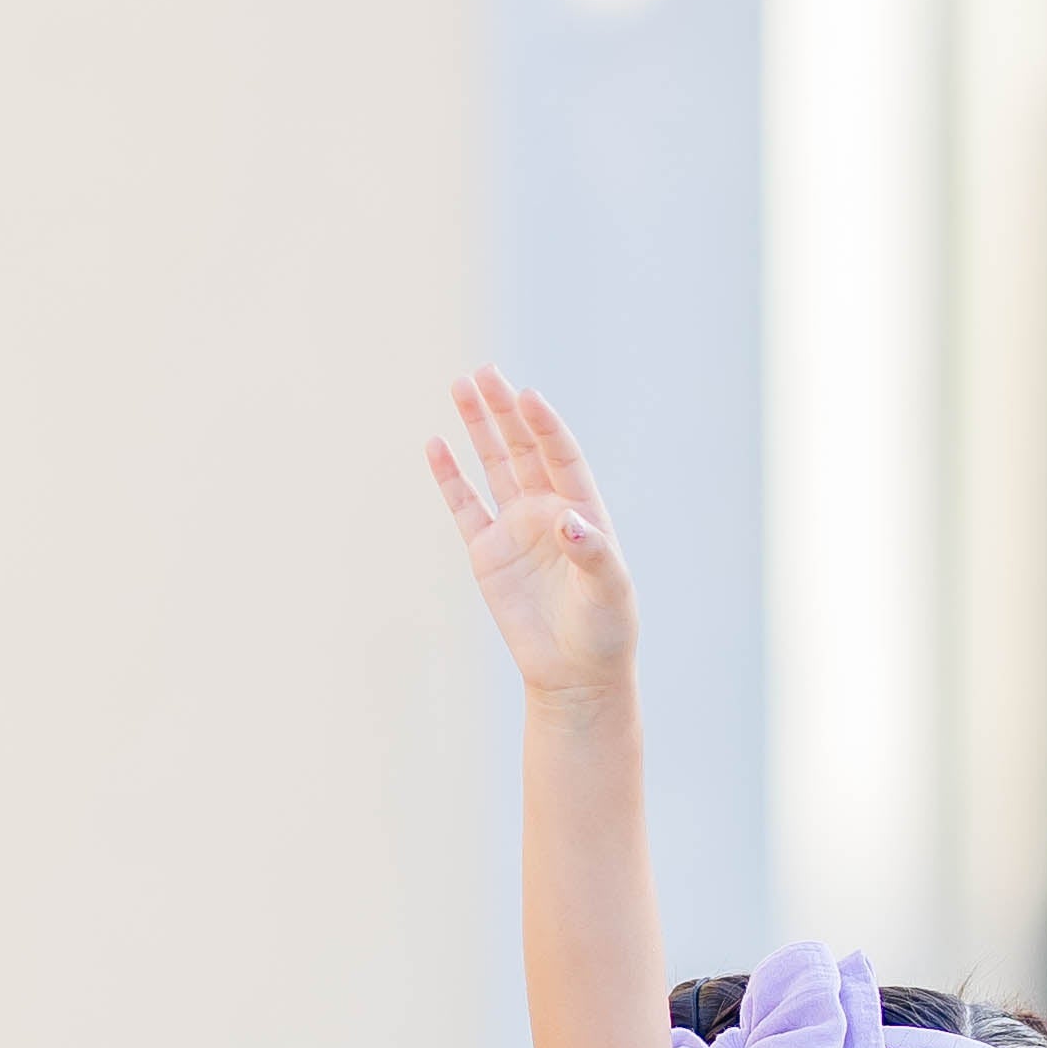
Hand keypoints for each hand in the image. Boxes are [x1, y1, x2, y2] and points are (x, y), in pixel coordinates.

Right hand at [427, 370, 639, 700]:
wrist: (575, 675)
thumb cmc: (604, 633)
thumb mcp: (610, 592)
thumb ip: (594, 554)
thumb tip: (568, 522)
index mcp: (582, 511)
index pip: (561, 455)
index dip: (545, 425)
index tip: (527, 396)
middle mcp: (547, 510)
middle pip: (523, 447)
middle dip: (504, 410)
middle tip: (485, 372)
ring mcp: (515, 528)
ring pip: (493, 465)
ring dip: (478, 427)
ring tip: (461, 386)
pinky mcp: (487, 553)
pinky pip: (464, 506)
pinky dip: (450, 477)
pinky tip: (436, 444)